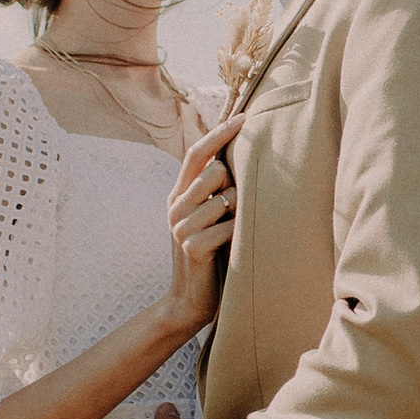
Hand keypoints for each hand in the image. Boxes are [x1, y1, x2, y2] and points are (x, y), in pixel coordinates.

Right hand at [164, 114, 237, 326]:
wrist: (188, 301)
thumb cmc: (210, 256)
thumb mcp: (206, 218)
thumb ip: (214, 191)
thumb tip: (240, 157)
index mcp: (177, 195)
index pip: (195, 154)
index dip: (219, 133)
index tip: (244, 117)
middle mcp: (175, 207)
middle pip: (214, 172)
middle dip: (235, 185)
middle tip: (238, 210)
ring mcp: (181, 226)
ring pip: (225, 198)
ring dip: (240, 212)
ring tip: (235, 232)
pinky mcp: (193, 247)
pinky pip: (230, 225)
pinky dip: (240, 233)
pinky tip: (236, 247)